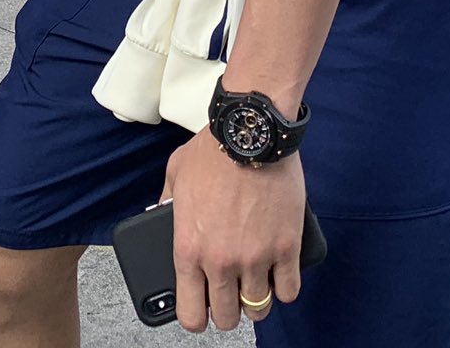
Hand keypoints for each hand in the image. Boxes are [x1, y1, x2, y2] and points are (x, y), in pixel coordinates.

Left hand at [164, 129, 305, 331]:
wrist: (249, 132)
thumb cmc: (211, 151)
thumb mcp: (174, 176)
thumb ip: (165, 204)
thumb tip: (160, 216)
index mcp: (188, 249)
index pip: (190, 314)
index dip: (196, 316)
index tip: (202, 308)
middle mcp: (221, 262)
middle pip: (228, 318)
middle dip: (228, 310)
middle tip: (231, 294)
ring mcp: (256, 258)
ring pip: (259, 308)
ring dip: (257, 299)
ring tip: (256, 282)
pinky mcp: (287, 247)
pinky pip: (289, 289)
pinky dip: (284, 286)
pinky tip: (279, 274)